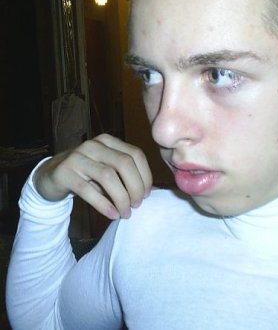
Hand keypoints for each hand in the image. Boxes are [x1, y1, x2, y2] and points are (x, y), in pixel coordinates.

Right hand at [33, 134, 152, 219]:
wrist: (49, 177)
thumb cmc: (86, 176)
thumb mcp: (106, 170)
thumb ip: (125, 176)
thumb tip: (150, 192)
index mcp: (108, 141)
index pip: (136, 154)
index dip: (145, 176)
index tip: (147, 194)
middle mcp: (94, 145)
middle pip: (125, 163)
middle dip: (136, 187)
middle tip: (137, 205)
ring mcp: (77, 156)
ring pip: (108, 176)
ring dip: (121, 198)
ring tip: (126, 213)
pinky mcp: (64, 172)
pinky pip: (88, 190)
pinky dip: (104, 204)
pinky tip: (113, 214)